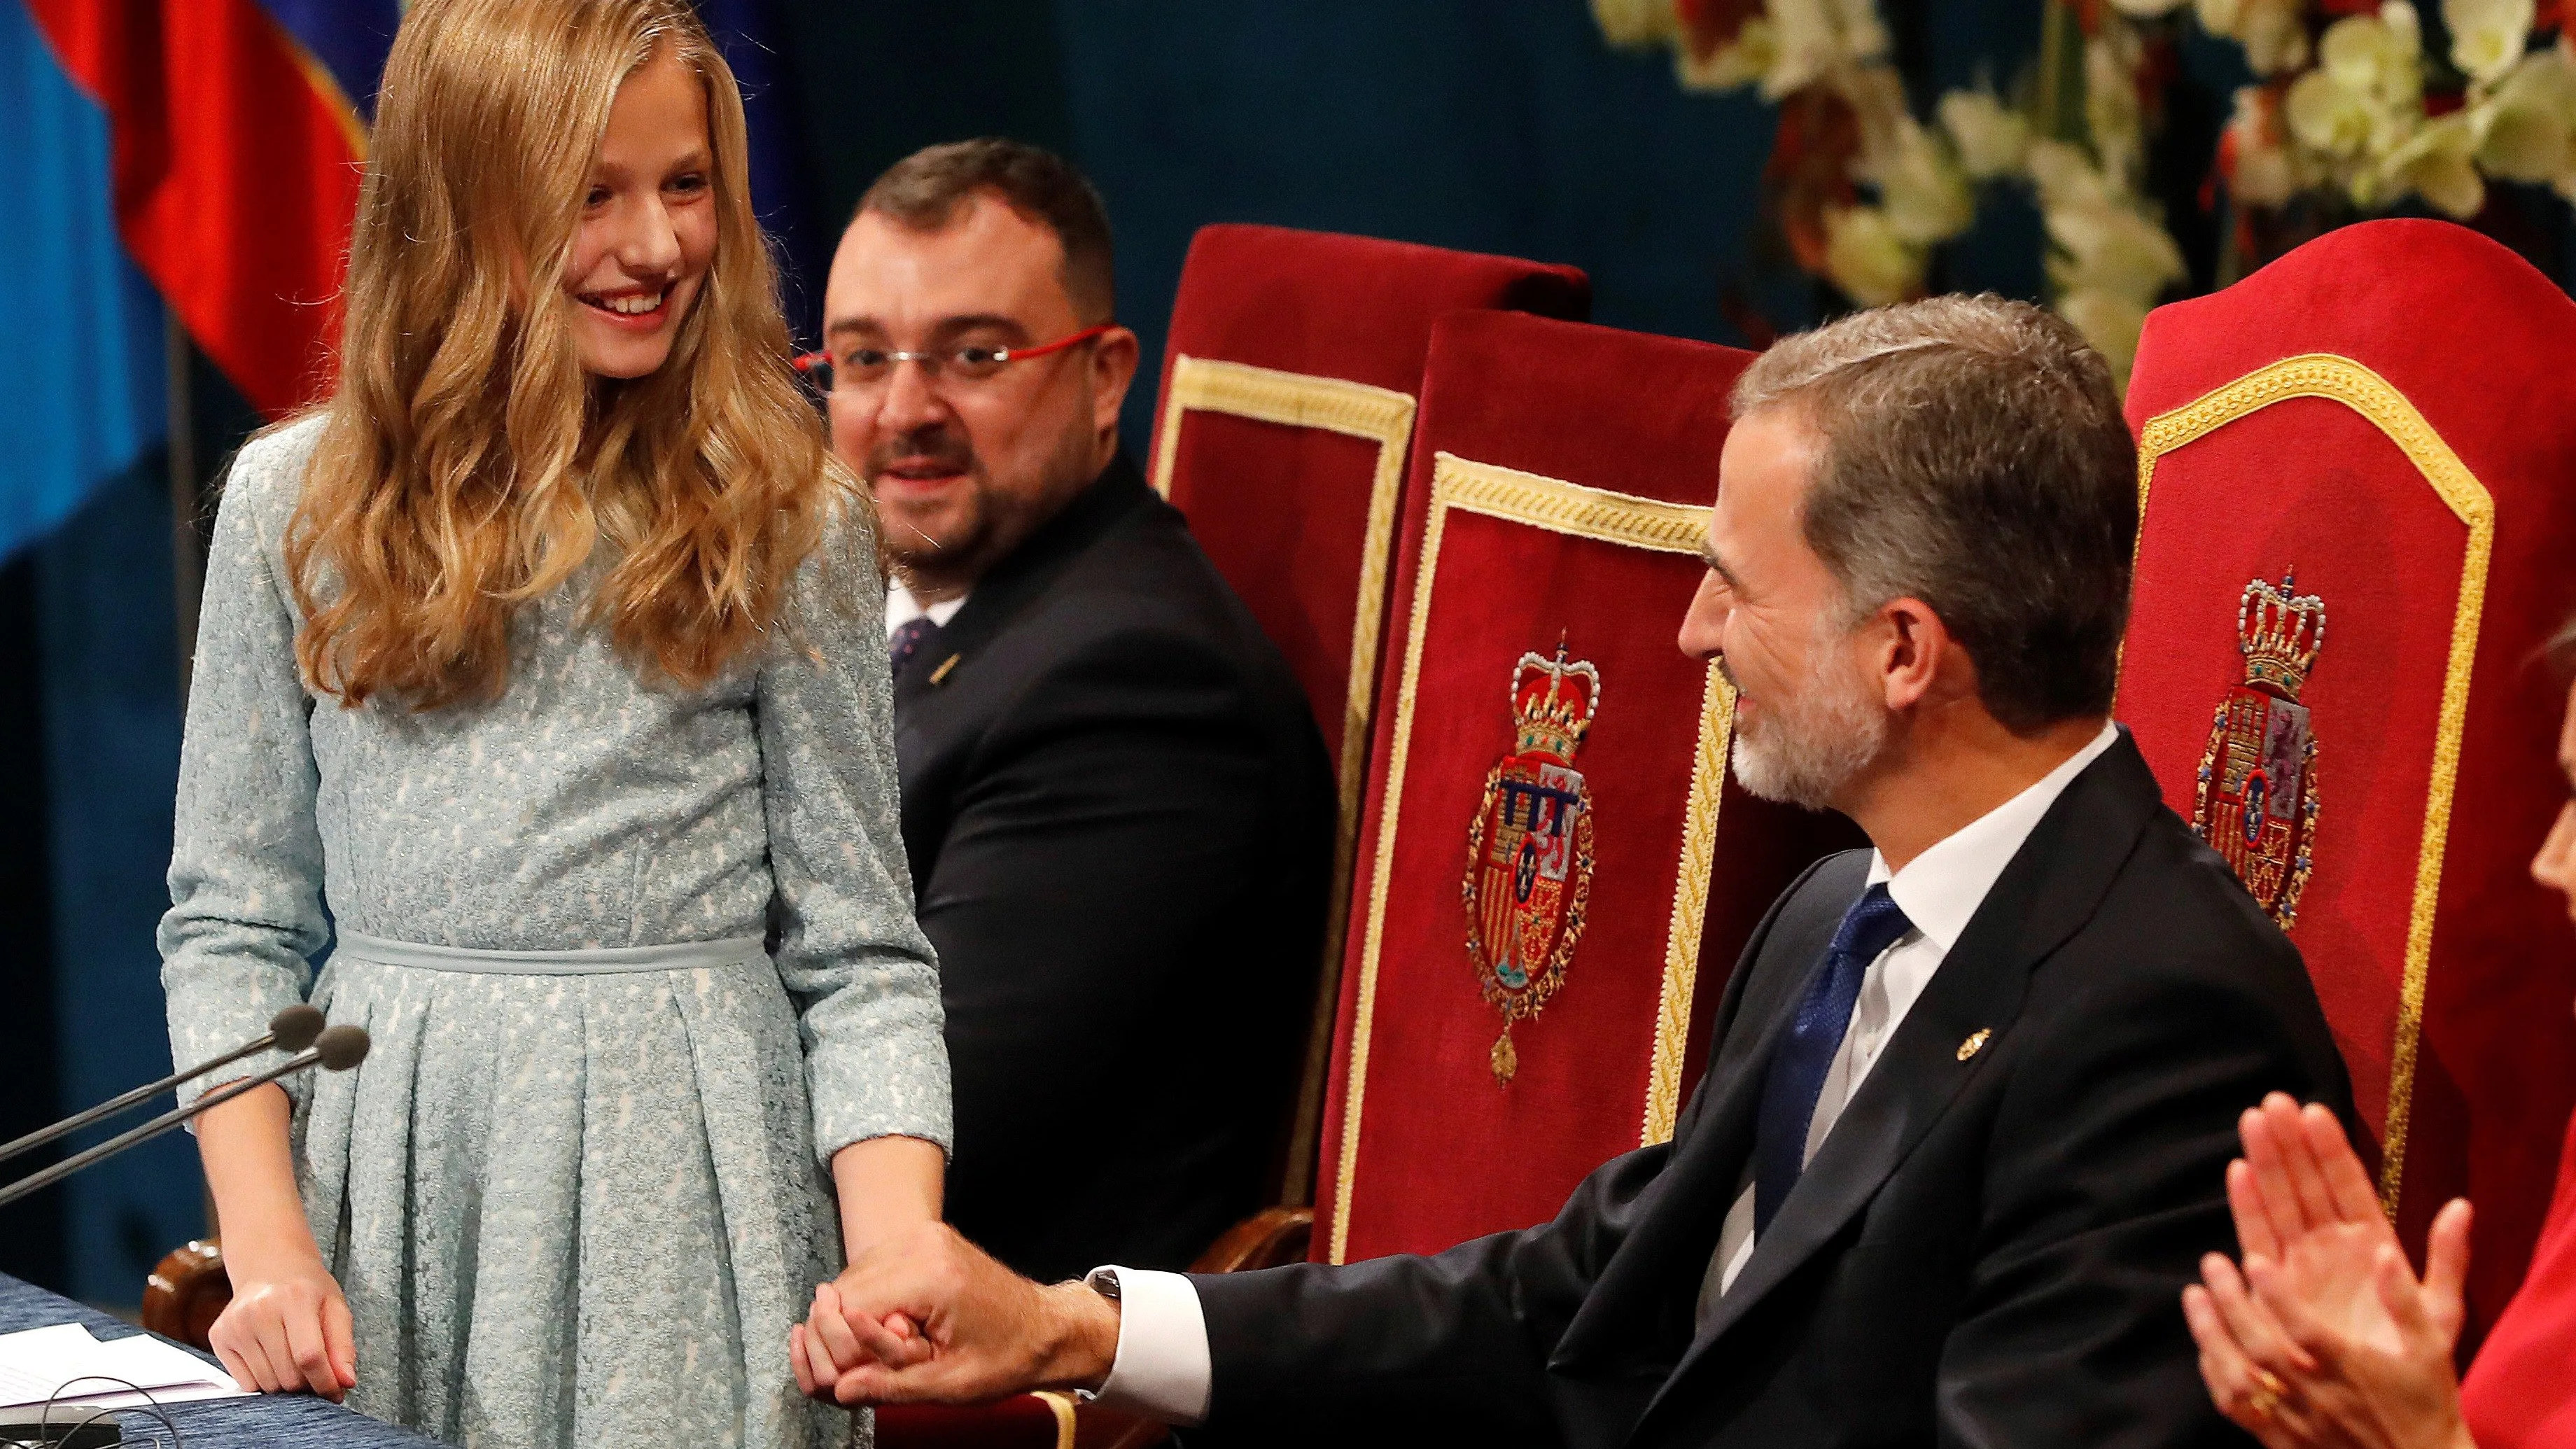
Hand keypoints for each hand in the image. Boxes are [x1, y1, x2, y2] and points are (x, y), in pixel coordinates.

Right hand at [207, 1248, 355, 1400]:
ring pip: (266, 1384)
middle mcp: (259, 1310)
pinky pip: (245, 1383)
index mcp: (295, 1298)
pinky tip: (271, 1358)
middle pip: (287, 1375)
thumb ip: (343, 1347)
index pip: (309, 1355)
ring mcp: (235, 1324)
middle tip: (314, 1373)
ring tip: (293, 1362)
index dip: (325, 1381)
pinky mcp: (219, 1337)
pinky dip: (264, 1381)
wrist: (270, 1267)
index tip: (335, 1393)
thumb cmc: (307, 1289)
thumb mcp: (335, 1308)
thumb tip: (345, 1382)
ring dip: (285, 1385)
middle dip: (307, 1384)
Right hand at [792, 1221, 1118, 1406]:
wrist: (1045, 1329)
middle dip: (849, 1337)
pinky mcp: (921, 1239)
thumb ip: (888, 1384)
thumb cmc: (1006, 1358)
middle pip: (842, 1293)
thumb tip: (838, 1388)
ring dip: (858, 1320)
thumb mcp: (949, 1384)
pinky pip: (870, 1273)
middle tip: (886, 1363)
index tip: (870, 1375)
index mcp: (931, 1276)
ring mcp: (921, 1236)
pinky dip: (872, 1303)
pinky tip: (901, 1325)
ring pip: (850, 1282)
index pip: (847, 1311)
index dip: (847, 1352)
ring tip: (903, 1344)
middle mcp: (921, 1243)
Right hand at [2178, 1093, 2475, 1448]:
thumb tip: (2461, 1205)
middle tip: (2271, 1102)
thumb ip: (2448, 1259)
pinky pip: (2259, 1239)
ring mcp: (2302, 1265)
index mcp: (2373, 1245)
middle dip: (2289, 1143)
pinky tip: (2238, 1173)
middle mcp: (2333, 1249)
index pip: (2349, 1186)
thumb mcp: (2442, 1313)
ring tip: (2253, 1121)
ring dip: (2265, 1163)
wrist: (2384, 1419)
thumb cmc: (2417, 1370)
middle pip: (2307, 1186)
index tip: (2313, 1110)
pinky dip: (2248, 1207)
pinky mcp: (2276, 1287)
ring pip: (2280, 1204)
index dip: (2330, 1149)